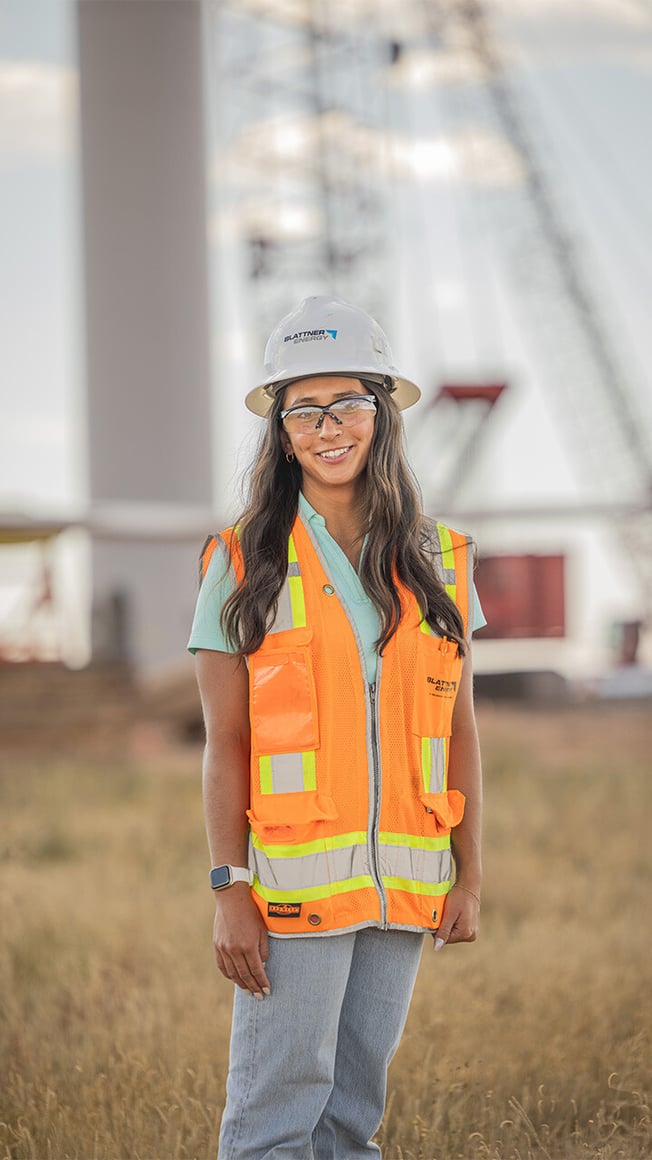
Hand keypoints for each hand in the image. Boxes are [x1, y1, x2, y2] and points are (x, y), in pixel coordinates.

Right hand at [212, 883, 270, 997]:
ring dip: (241, 984)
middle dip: (253, 987)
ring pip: (232, 973)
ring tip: (248, 990)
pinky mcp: (217, 945)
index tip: (267, 991)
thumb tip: (262, 965)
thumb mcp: (262, 930)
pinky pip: (222, 966)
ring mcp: (224, 948)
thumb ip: (263, 949)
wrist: (231, 899)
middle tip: (259, 996)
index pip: (256, 970)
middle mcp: (235, 949)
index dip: (262, 982)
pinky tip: (235, 979)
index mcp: (248, 945)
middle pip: (244, 975)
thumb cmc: (251, 912)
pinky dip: (229, 975)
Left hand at [433, 883, 479, 950]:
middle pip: (449, 937)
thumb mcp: (449, 914)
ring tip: (451, 912)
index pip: (444, 939)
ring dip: (448, 923)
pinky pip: (457, 928)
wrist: (469, 886)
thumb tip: (437, 948)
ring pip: (452, 933)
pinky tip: (455, 913)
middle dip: (444, 926)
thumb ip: (443, 931)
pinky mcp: (470, 927)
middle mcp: (471, 936)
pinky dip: (452, 921)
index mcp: (466, 934)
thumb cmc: (459, 897)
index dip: (439, 928)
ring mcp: (472, 932)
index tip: (441, 916)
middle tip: (447, 912)